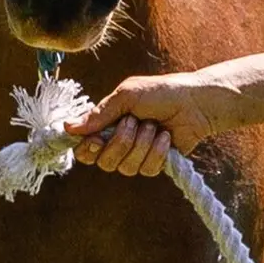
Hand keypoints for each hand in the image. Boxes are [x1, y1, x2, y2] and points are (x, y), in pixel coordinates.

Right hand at [67, 73, 227, 177]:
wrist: (195, 103)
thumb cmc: (161, 93)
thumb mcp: (127, 95)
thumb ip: (99, 113)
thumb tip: (68, 128)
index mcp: (107, 125)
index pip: (84, 149)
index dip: (87, 149)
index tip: (95, 140)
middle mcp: (119, 143)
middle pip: (104, 163)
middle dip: (121, 142)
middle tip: (135, 122)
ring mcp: (137, 156)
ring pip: (126, 168)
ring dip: (142, 144)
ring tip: (154, 126)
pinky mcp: (155, 164)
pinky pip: (147, 170)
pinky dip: (157, 151)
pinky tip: (166, 136)